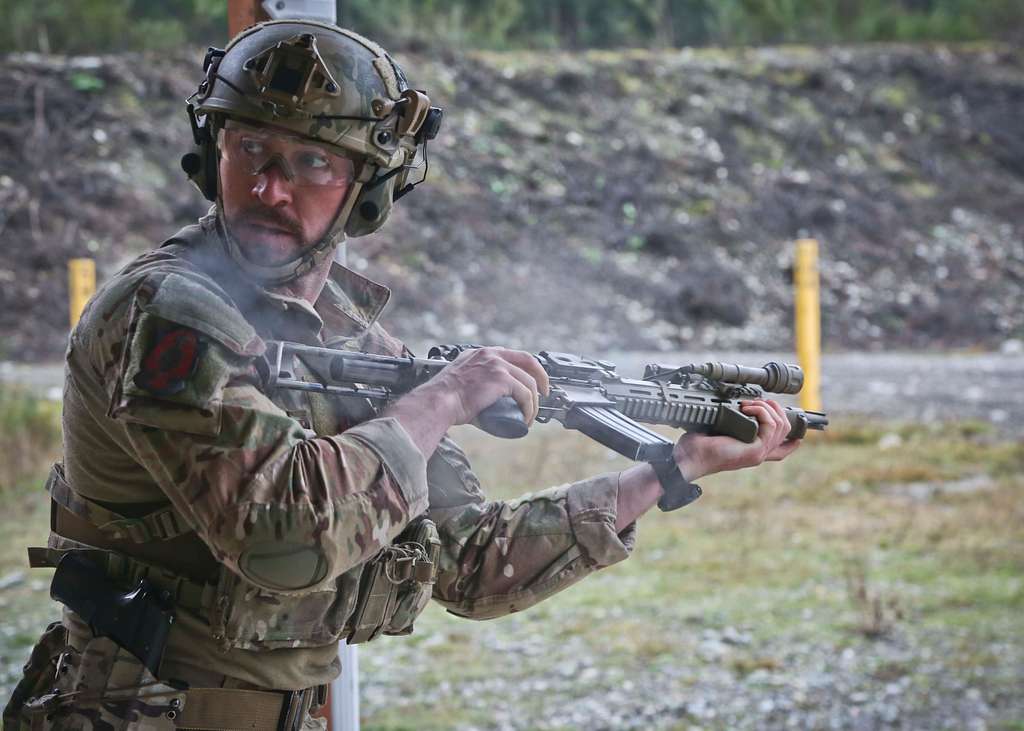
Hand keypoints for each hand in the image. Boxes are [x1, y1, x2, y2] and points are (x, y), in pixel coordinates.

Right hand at [414, 347, 550, 428]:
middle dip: (541, 378)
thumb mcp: (459, 381)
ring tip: (530, 416)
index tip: (532, 381)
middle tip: (544, 394)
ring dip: (534, 403)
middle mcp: (490, 354)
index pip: (511, 355)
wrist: (437, 402)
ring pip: (529, 382)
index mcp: (480, 353)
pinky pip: (525, 394)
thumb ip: (470, 383)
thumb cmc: (442, 398)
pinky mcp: (501, 379)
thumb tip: (478, 400)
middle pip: (528, 361)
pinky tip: (526, 419)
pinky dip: (529, 409)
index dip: (526, 368)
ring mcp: (497, 365)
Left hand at [673, 399, 800, 480]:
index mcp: (751, 451)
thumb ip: (729, 423)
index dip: (792, 440)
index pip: (781, 451)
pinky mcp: (755, 450)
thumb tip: (732, 407)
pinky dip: (762, 412)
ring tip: (749, 404)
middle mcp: (758, 454)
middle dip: (776, 410)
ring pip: (781, 425)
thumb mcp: (717, 431)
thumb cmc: (697, 446)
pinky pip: (771, 426)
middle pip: (786, 431)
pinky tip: (747, 408)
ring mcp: (758, 453)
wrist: (689, 458)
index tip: (796, 430)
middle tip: (758, 401)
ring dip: (766, 407)